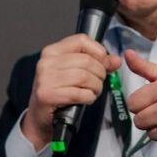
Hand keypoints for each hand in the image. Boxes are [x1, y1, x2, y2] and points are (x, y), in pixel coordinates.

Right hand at [21, 34, 121, 149]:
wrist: (40, 117)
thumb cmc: (58, 92)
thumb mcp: (75, 73)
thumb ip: (97, 63)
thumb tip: (115, 60)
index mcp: (52, 51)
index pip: (81, 40)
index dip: (98, 52)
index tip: (102, 64)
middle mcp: (47, 62)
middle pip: (86, 61)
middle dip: (100, 74)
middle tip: (98, 82)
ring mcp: (45, 79)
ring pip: (84, 77)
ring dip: (95, 87)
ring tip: (93, 92)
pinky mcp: (47, 95)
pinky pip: (79, 93)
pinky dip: (88, 97)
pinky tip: (86, 99)